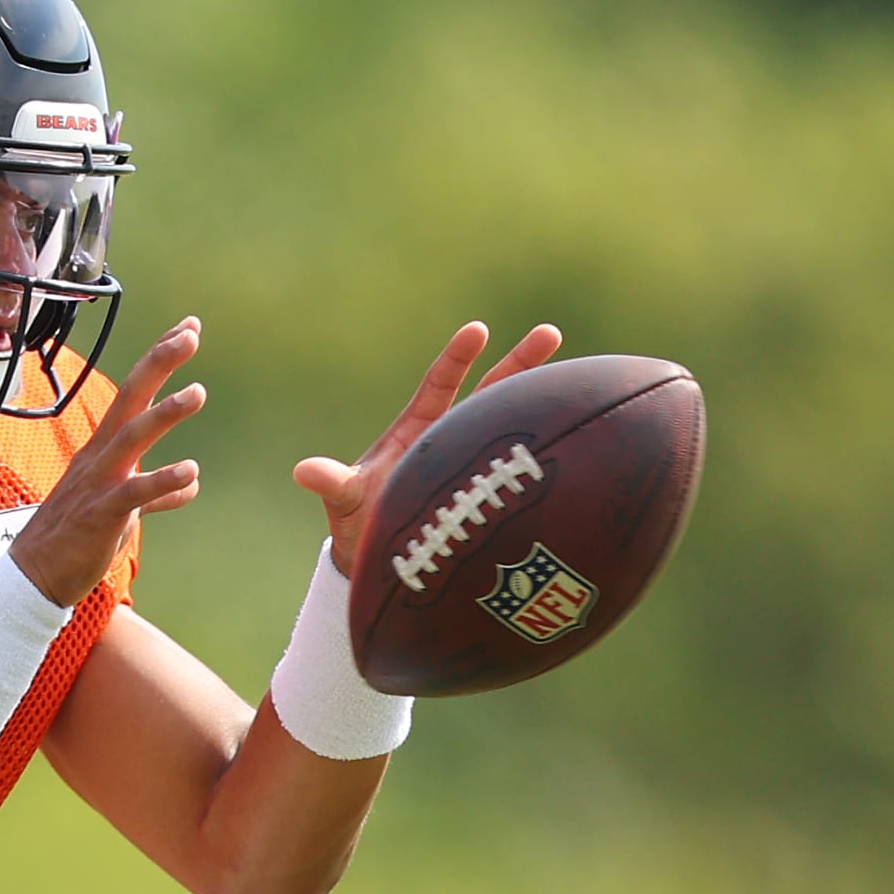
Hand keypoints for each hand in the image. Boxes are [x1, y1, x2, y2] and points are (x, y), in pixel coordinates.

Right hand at [9, 317, 207, 606]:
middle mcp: (100, 458)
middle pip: (130, 398)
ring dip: (165, 413)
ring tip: (197, 392)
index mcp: (104, 451)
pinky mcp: (102, 514)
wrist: (33, 577)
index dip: (160, 361)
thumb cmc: (76, 539)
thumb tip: (189, 485)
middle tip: (190, 333)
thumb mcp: (122, 510)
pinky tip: (190, 471)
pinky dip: (162, 481)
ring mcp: (99, 484)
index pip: (134, 393)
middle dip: (159, 363)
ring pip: (132, 437)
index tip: (186, 328)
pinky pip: (134, 493)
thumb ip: (156, 493)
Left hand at [292, 322, 561, 579]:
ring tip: (585, 383)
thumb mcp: (347, 502)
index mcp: (417, 431)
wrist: (385, 563)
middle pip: (490, 393)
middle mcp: (449, 440)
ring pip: (512, 425)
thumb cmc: (362, 525)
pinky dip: (550, 455)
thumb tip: (304, 472)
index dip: (457, 358)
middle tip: (550, 333)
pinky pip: (524, 468)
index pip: (440, 384)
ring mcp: (473, 464)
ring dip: (544, 403)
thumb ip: (333, 485)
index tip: (478, 330)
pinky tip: (590, 442)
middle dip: (519, 364)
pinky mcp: (491, 492)